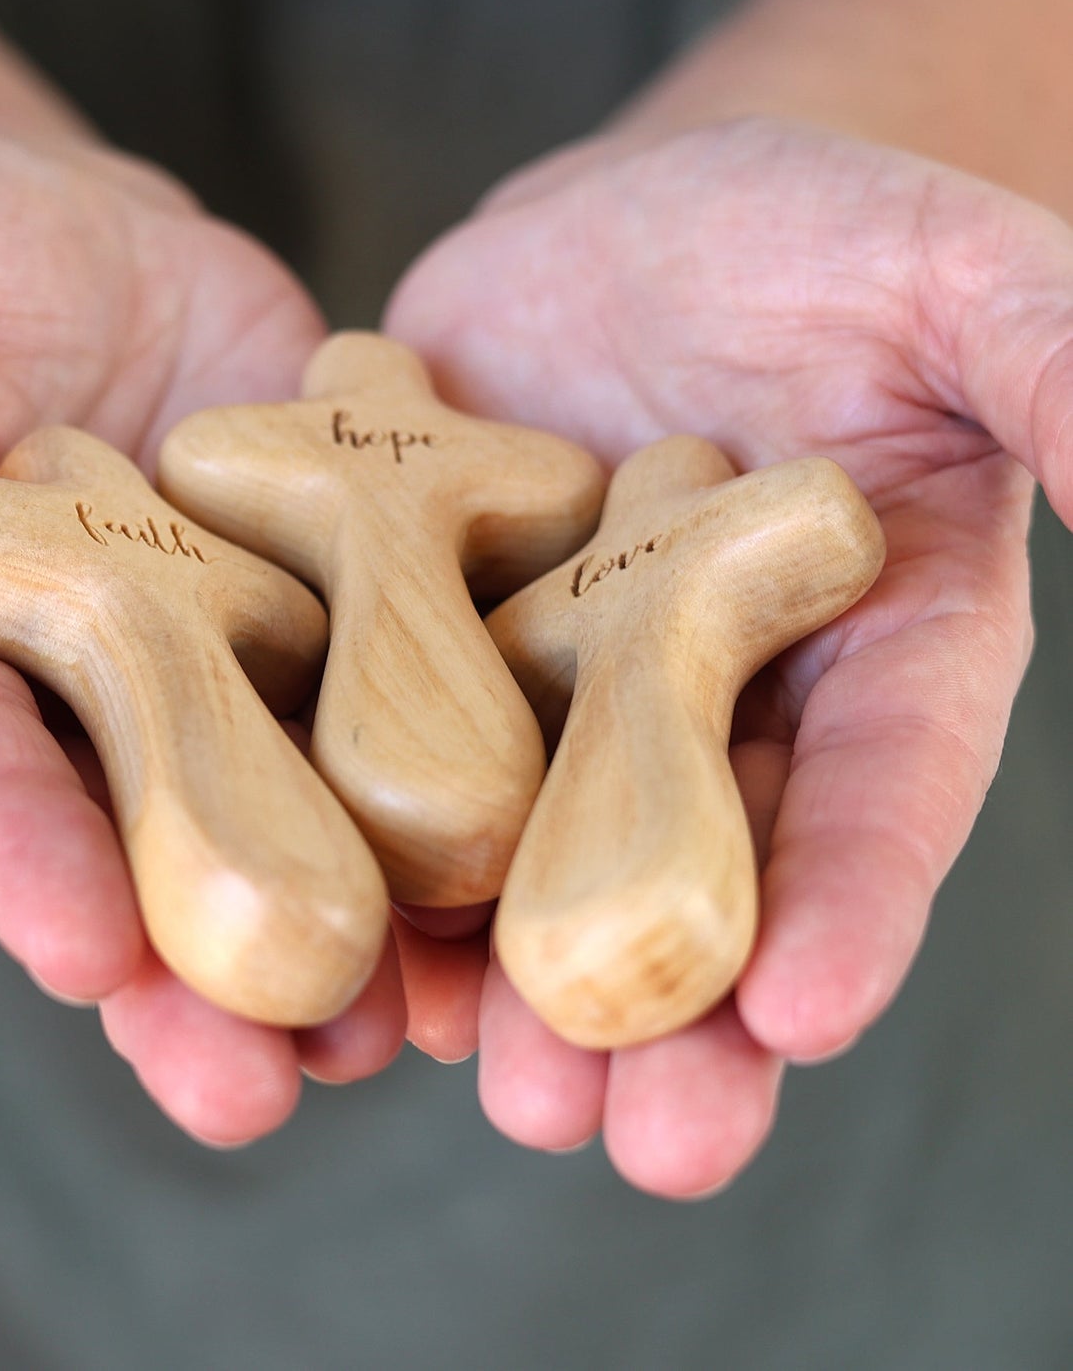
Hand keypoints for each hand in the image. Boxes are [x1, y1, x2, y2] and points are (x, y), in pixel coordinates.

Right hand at [0, 129, 404, 1144]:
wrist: (86, 246)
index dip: (11, 853)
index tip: (79, 947)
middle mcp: (75, 690)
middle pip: (126, 845)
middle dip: (185, 976)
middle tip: (254, 1095)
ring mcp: (216, 663)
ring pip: (269, 814)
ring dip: (332, 930)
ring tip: (394, 1036)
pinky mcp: (327, 609)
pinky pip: (381, 706)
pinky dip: (437, 792)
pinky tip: (495, 881)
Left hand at [385, 118, 1070, 1194]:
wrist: (616, 229)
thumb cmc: (804, 233)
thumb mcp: (946, 273)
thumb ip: (1058, 358)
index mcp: (858, 645)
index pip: (878, 787)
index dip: (855, 900)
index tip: (811, 1015)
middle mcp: (709, 702)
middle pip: (704, 873)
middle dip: (677, 1010)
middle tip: (644, 1144)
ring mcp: (560, 689)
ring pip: (548, 858)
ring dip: (521, 982)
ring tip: (503, 1091)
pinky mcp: (433, 649)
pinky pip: (410, 769)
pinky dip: (392, 863)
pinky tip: (371, 962)